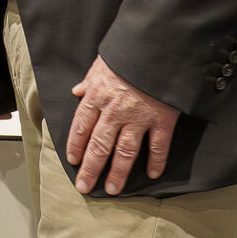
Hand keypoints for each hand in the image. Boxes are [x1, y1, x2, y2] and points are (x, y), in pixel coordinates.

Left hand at [66, 56, 179, 194]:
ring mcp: (139, 118)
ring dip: (118, 172)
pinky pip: (158, 146)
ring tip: (112, 189)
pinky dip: (156, 161)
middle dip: (91, 168)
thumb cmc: (128, 54)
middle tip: (85, 187)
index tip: (73, 161)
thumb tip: (77, 91)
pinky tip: (152, 174)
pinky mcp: (162, 120)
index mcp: (98, 96)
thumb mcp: (101, 63)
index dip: (76, 145)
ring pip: (125, 151)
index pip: (81, 126)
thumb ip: (89, 81)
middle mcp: (115, 111)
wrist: (158, 48)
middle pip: (99, 145)